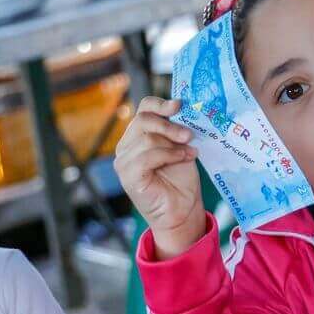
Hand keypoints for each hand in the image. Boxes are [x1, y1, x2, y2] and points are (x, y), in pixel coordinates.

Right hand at [115, 97, 206, 258]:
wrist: (182, 210)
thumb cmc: (181, 180)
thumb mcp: (180, 147)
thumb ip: (175, 129)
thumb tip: (181, 107)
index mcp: (137, 136)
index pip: (143, 109)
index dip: (160, 104)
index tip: (179, 105)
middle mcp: (126, 147)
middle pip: (143, 120)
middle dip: (169, 125)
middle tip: (188, 134)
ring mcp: (124, 162)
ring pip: (147, 138)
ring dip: (173, 143)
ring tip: (189, 151)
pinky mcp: (128, 176)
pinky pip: (147, 156)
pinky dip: (170, 154)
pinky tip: (184, 158)